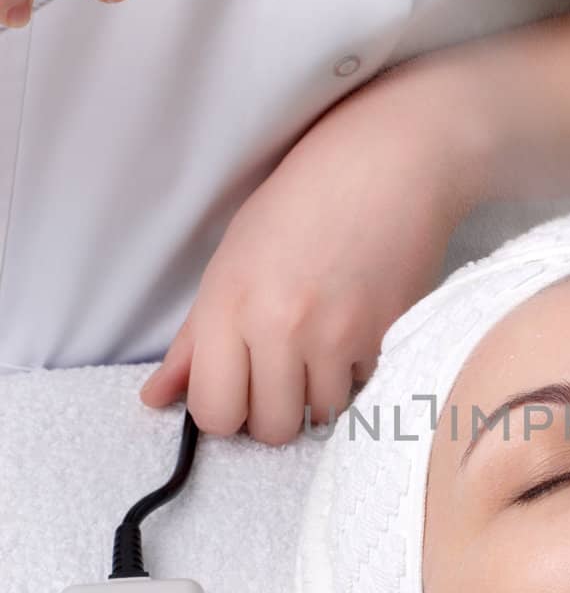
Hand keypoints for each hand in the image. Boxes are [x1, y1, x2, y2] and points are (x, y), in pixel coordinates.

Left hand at [138, 66, 479, 445]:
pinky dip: (357, 373)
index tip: (236, 388)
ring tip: (321, 345)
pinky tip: (355, 329)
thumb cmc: (302, 201)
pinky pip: (365, 389)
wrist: (389, 163)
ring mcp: (339, 336)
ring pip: (322, 416)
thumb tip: (156, 397)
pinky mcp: (389, 337)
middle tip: (280, 372)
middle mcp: (281, 327)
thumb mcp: (230, 260)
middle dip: (274, 411)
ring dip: (318, 394)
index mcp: (230, 305)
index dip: (224, 411)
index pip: (215, 413)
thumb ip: (194, 339)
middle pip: (272, 428)